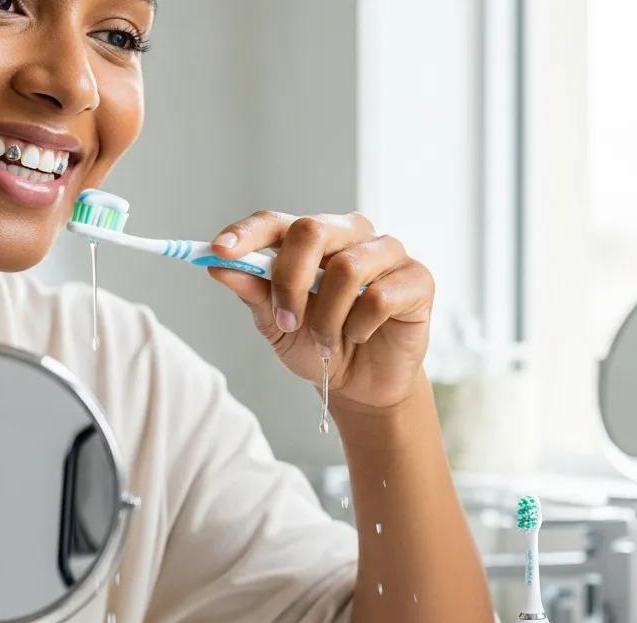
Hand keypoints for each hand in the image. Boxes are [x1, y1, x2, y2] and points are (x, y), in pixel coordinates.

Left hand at [206, 211, 434, 408]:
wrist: (361, 387)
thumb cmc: (320, 347)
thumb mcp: (277, 325)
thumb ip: (254, 292)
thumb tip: (221, 267)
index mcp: (313, 239)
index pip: (276, 222)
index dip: (247, 234)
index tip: (218, 252)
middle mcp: (351, 235)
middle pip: (312, 230)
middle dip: (290, 281)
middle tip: (286, 320)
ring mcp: (387, 253)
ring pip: (347, 267)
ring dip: (327, 316)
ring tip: (325, 343)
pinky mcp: (417, 279)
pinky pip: (380, 297)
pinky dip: (360, 327)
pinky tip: (360, 337)